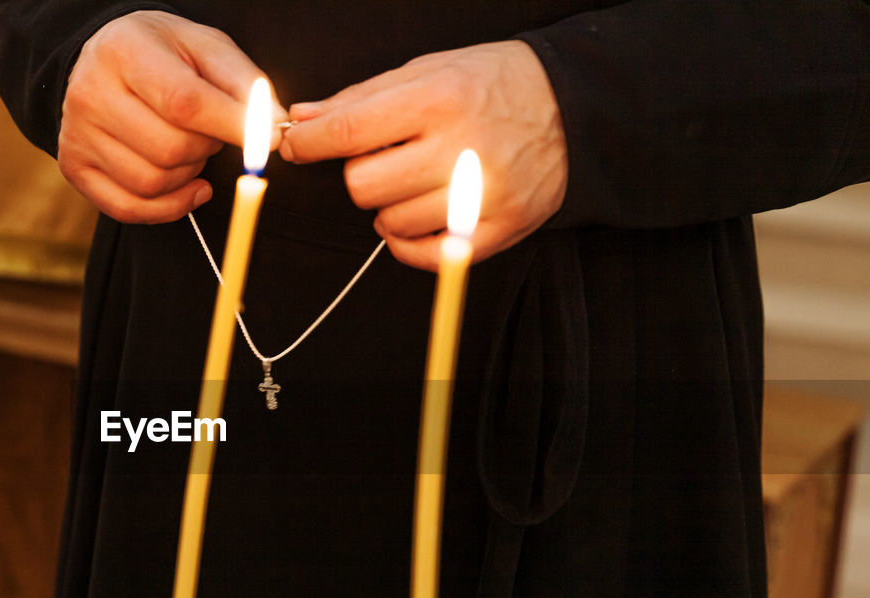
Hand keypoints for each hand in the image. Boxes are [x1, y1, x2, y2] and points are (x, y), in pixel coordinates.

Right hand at [61, 11, 283, 222]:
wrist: (103, 59)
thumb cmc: (162, 54)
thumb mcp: (205, 48)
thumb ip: (244, 84)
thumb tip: (275, 128)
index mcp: (124, 51)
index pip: (184, 102)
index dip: (232, 127)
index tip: (267, 139)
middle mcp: (90, 93)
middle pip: (170, 150)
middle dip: (207, 148)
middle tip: (209, 130)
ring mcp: (77, 135)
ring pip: (153, 182)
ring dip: (188, 175)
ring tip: (188, 146)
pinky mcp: (75, 167)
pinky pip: (130, 209)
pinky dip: (170, 208)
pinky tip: (188, 187)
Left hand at [279, 41, 566, 270]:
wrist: (573, 109)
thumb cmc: (492, 85)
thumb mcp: (428, 71)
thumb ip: (362, 98)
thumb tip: (302, 120)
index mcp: (439, 100)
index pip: (349, 131)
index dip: (309, 143)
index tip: (295, 146)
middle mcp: (461, 149)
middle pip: (363, 186)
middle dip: (362, 175)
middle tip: (386, 160)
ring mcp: (482, 196)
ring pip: (390, 223)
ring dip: (389, 207)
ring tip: (416, 182)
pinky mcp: (499, 229)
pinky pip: (426, 254)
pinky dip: (410, 241)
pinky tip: (421, 215)